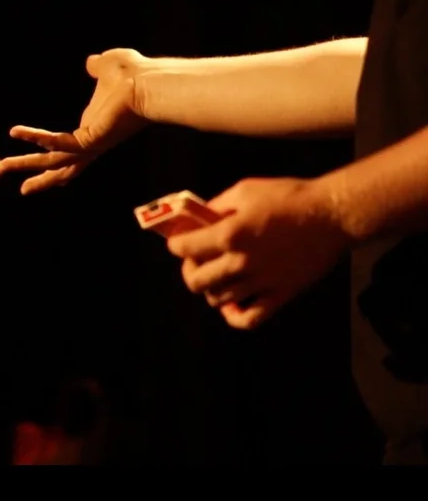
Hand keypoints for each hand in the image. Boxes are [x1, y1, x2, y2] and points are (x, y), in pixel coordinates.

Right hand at [0, 49, 151, 193]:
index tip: (47, 170)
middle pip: (62, 166)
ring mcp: (91, 144)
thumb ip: (97, 68)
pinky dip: (36, 137)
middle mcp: (92, 142)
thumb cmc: (137, 75)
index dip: (57, 156)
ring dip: (27, 164)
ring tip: (4, 167)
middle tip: (20, 188)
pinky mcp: (90, 140)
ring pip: (54, 162)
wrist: (151, 82)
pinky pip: (58, 143)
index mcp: (95, 129)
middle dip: (39, 176)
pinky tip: (17, 131)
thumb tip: (92, 62)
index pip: (72, 149)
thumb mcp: (109, 67)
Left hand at [165, 177, 350, 329]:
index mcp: (230, 234)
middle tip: (196, 260)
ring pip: (218, 300)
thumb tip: (199, 219)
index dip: (176, 244)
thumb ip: (217, 206)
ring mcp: (261, 282)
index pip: (185, 248)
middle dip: (189, 269)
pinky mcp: (281, 295)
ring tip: (217, 275)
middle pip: (196, 281)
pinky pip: (249, 319)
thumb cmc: (291, 196)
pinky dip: (234, 316)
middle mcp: (241, 262)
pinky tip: (233, 303)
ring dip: (211, 288)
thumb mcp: (246, 190)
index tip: (179, 241)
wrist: (334, 215)